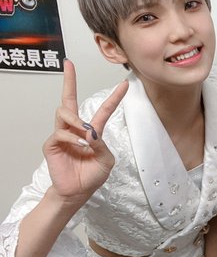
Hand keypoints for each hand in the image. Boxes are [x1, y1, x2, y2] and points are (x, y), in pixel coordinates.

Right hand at [43, 60, 127, 206]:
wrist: (77, 192)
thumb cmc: (92, 176)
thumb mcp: (106, 160)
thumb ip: (102, 145)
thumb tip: (90, 133)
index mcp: (92, 132)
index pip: (103, 110)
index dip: (114, 98)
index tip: (124, 84)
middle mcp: (76, 129)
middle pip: (69, 99)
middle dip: (69, 81)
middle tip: (69, 64)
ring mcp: (63, 135)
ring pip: (64, 112)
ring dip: (76, 120)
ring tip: (85, 136)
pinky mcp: (52, 144)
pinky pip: (60, 132)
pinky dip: (72, 138)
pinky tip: (80, 146)